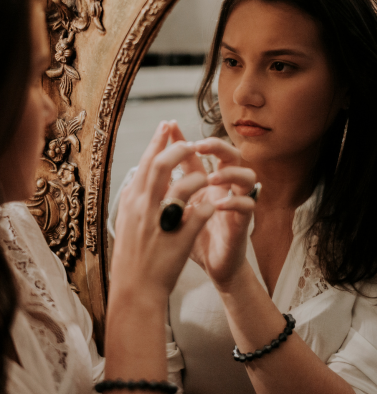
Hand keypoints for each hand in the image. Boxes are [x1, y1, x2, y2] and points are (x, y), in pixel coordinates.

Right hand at [111, 121, 214, 301]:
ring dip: (198, 177)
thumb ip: (136, 196)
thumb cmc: (131, 255)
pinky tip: (213, 205)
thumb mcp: (127, 220)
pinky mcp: (180, 239)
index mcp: (131, 201)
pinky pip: (200, 213)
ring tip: (206, 176)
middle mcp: (142, 207)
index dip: (158, 141)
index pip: (145, 162)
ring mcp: (161, 223)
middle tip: (190, 142)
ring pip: (183, 186)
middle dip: (177, 148)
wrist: (135, 289)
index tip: (167, 125)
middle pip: (161, 165)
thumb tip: (142, 173)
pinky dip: (208, 205)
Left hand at [169, 121, 255, 290]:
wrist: (212, 267)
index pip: (197, 155)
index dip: (184, 139)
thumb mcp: (176, 211)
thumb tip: (145, 171)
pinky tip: (220, 205)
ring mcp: (236, 204)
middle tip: (198, 146)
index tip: (169, 126)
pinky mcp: (242, 223)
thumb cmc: (194, 237)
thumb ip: (167, 191)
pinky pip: (247, 206)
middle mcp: (224, 188)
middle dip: (216, 146)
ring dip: (229, 173)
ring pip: (247, 176)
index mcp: (205, 183)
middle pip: (230, 155)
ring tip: (211, 177)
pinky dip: (236, 202)